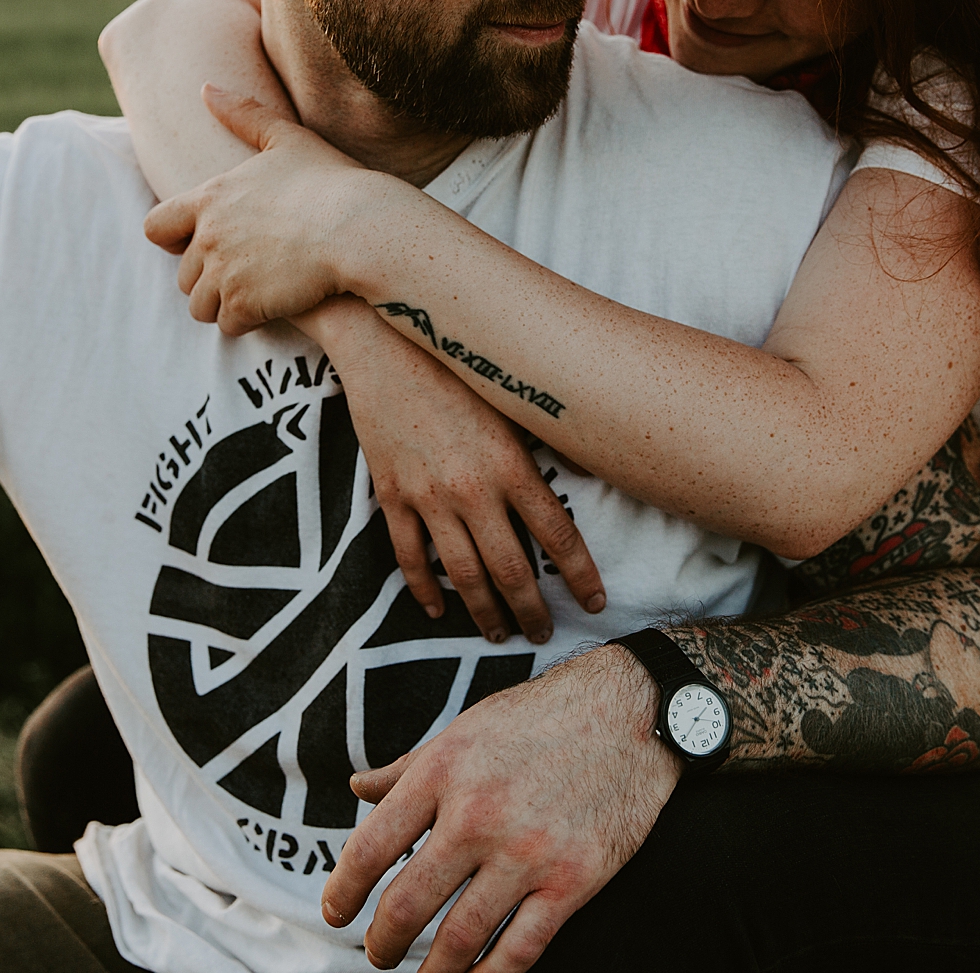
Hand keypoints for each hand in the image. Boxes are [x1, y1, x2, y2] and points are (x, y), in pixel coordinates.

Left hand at [143, 86, 406, 334]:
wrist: (360, 229)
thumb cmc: (331, 182)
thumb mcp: (288, 139)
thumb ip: (243, 115)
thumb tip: (205, 88)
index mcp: (210, 198)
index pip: (155, 227)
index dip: (172, 239)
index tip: (198, 243)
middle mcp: (207, 237)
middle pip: (183, 274)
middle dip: (208, 278)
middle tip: (248, 273)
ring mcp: (223, 274)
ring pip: (200, 306)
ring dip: (223, 304)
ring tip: (259, 294)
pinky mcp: (244, 305)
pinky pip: (229, 325)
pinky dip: (246, 322)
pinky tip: (274, 308)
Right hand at [306, 298, 603, 643]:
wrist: (384, 343)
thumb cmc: (456, 364)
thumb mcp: (512, 399)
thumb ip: (547, 442)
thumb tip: (592, 470)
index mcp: (511, 465)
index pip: (558, 535)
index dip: (580, 576)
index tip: (594, 603)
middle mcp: (473, 490)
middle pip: (511, 569)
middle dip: (531, 610)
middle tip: (544, 635)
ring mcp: (429, 497)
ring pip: (462, 573)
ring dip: (484, 612)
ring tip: (499, 635)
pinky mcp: (392, 495)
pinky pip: (409, 556)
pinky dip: (423, 589)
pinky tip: (438, 610)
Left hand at [321, 646, 680, 971]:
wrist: (631, 710)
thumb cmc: (541, 717)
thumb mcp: (464, 729)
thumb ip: (409, 768)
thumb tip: (359, 789)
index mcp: (443, 772)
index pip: (371, 848)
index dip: (343, 892)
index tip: (335, 914)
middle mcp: (477, 815)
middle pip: (407, 904)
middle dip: (382, 943)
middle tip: (378, 953)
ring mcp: (527, 852)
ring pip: (460, 938)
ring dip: (431, 971)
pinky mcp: (573, 879)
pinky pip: (521, 948)